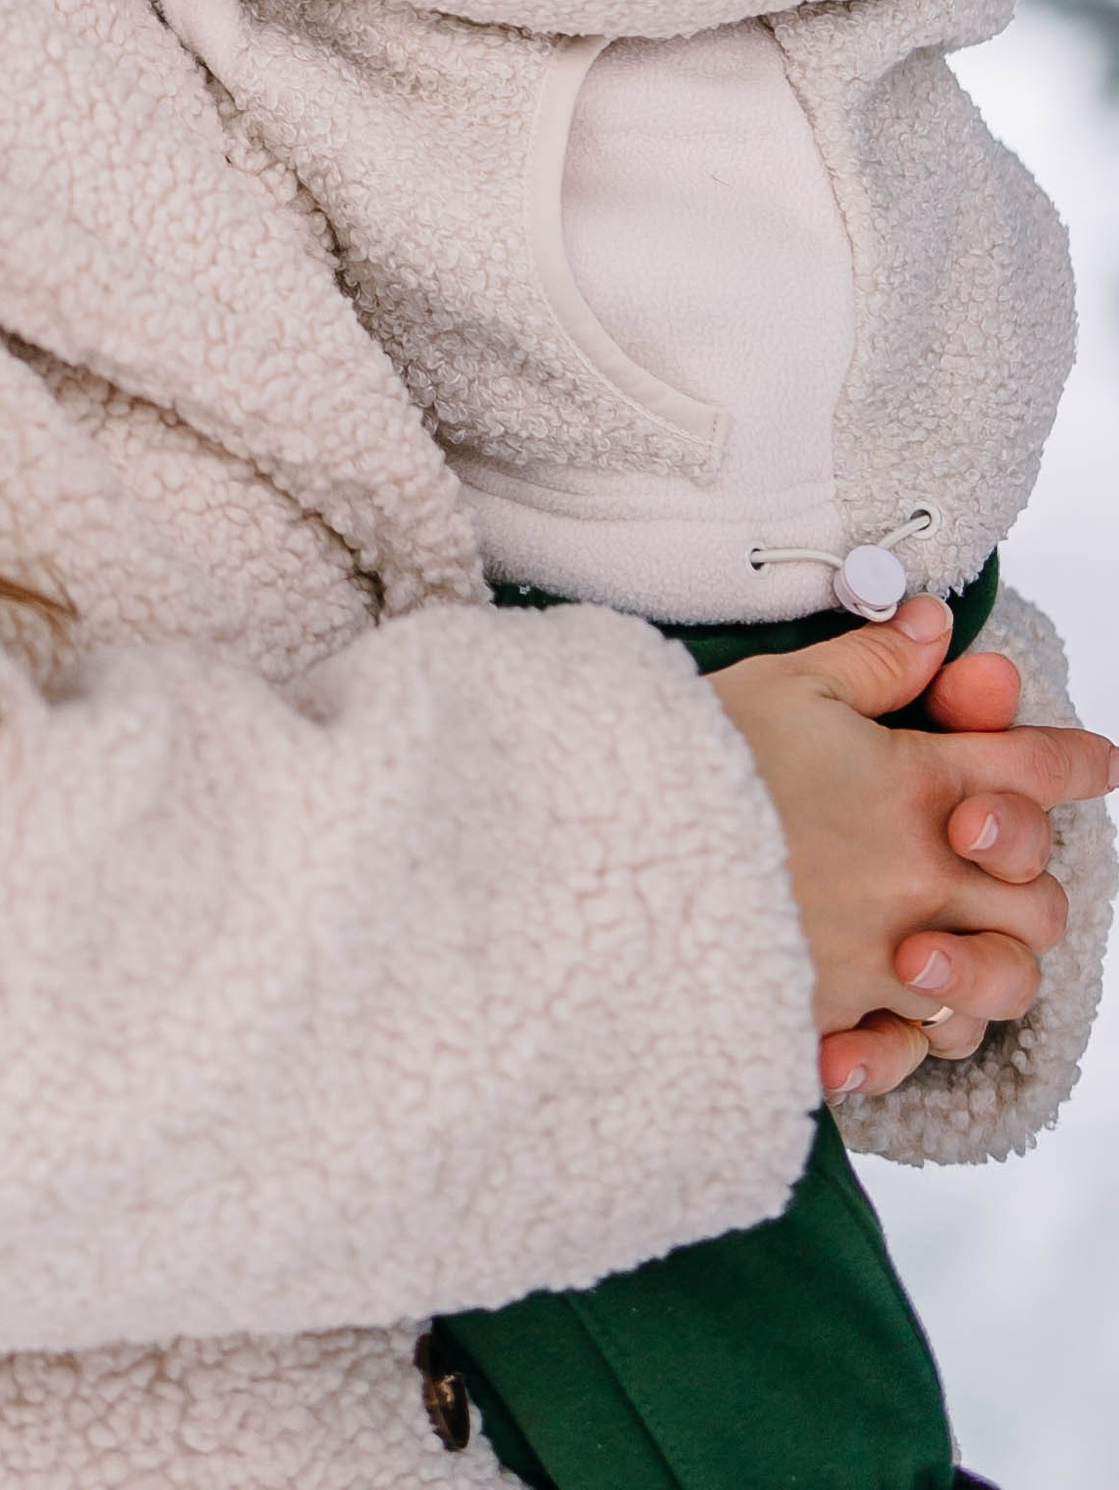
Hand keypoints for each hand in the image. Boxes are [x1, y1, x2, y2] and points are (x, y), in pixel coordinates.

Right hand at [707, 598, 1117, 1104]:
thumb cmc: (691, 764)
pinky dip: (911, 1039)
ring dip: (989, 964)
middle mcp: (917, 880)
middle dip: (1031, 875)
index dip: (1074, 761)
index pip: (1035, 772)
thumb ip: (869, 665)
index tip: (1095, 761)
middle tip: (990, 853)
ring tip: (945, 941)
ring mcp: (881, 957)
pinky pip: (912, 1049)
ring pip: (999, 985)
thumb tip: (930, 627)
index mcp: (915, 788)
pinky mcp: (832, 1015)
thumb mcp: (783, 687)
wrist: (606, 861)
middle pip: (1039, 898)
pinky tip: (887, 1011)